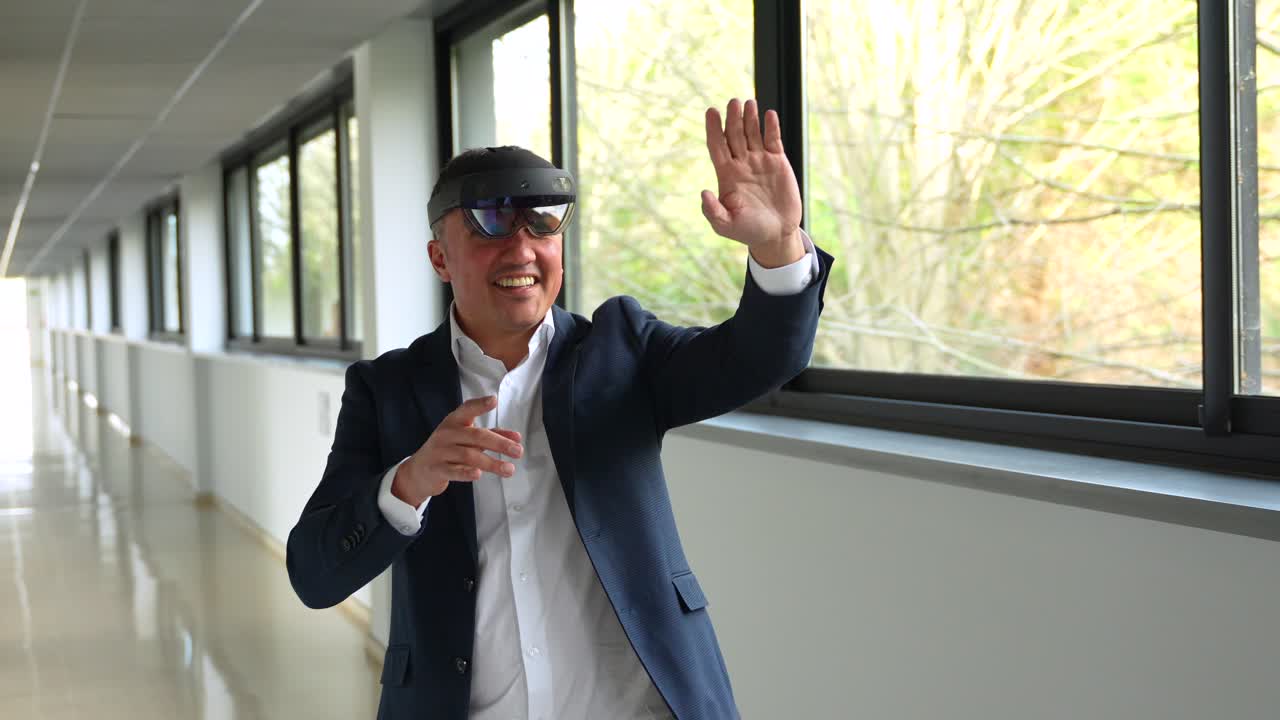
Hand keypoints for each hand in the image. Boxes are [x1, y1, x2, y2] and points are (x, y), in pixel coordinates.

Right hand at [391, 395, 522, 505]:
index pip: (467, 410)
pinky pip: (453, 471)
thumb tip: (517, 438)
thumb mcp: (466, 439)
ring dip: (492, 463)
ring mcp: (440, 452)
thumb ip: (491, 436)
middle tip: (518, 451)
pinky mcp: (436, 470)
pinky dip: (466, 472)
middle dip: (499, 443)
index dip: (480, 405)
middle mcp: (446, 434)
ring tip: (509, 469)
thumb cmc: (448, 450)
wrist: (418, 471)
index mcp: (454, 422)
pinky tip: (478, 474)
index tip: (494, 400)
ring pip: (468, 455)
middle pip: (476, 436)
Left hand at [702, 98, 803, 266]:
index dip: (713, 128)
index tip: (711, 111)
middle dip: (733, 118)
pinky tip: (769, 115)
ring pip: (752, 133)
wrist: (776, 234)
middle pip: (734, 134)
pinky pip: (773, 140)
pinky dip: (771, 127)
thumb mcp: (725, 225)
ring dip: (750, 117)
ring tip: (749, 103)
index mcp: (726, 174)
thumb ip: (713, 211)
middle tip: (733, 102)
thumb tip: (704, 193)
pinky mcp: (777, 162)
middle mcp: (741, 163)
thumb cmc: (748, 231)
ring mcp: (759, 161)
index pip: (716, 145)